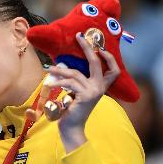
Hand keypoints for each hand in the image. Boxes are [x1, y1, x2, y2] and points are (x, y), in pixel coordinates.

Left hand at [45, 34, 120, 151]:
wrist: (71, 127)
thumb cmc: (71, 111)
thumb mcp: (77, 94)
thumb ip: (77, 82)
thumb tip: (66, 66)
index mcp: (101, 87)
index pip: (113, 71)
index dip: (109, 59)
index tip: (100, 49)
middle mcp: (99, 88)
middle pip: (96, 63)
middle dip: (87, 47)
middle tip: (79, 36)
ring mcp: (93, 91)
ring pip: (75, 73)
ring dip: (60, 70)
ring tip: (49, 69)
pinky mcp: (84, 95)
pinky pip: (70, 83)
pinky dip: (59, 81)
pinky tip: (51, 82)